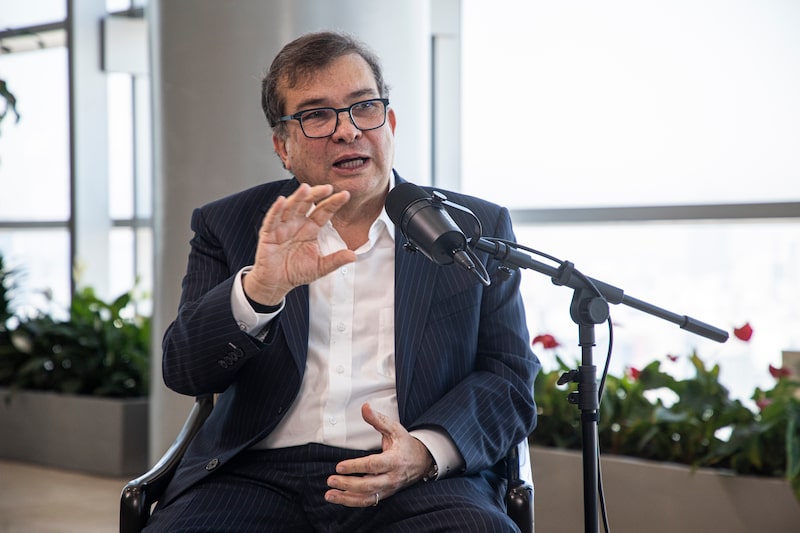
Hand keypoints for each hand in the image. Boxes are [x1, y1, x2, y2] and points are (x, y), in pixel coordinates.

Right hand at [244, 183, 356, 304]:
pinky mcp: (268, 233)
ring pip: (290, 207)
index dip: (333, 203)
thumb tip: (354, 257)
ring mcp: (282, 226)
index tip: (345, 195)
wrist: (277, 283)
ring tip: (305, 188)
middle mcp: (297, 223)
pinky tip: (281, 201)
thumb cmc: (296, 272)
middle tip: (328, 187)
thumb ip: (335, 260)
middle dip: (316, 194)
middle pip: (307, 204)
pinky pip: (272, 219)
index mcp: (311, 228)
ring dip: (297, 198)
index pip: (324, 212)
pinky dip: (276, 210)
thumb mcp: (320, 267)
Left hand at [325, 403, 433, 507]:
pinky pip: (368, 501)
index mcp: (395, 460)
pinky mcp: (385, 494)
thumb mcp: (395, 428)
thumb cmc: (405, 444)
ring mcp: (389, 488)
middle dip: (348, 484)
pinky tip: (339, 497)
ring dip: (347, 498)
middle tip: (331, 479)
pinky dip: (352, 502)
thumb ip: (378, 419)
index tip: (339, 466)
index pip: (374, 465)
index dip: (356, 466)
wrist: (422, 461)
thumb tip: (365, 407)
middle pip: (369, 485)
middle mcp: (392, 477)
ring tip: (330, 494)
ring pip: (367, 497)